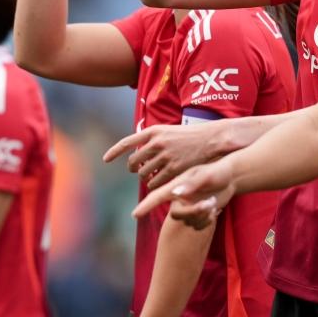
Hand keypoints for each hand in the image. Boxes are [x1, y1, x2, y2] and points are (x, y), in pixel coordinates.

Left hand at [103, 123, 226, 188]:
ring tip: (152, 176)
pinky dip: (155, 185)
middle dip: (134, 169)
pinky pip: (155, 182)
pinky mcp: (173, 169)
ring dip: (146, 178)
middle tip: (138, 171)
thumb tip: (139, 153)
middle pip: (134, 162)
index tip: (105, 160)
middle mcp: (156, 143)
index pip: (127, 142)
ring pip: (144, 174)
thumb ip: (154, 140)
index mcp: (154, 131)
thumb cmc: (191, 136)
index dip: (115, 152)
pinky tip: (159, 183)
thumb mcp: (169, 131)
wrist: (211, 139)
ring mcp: (164, 156)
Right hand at [132, 161, 235, 229]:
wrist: (233, 175)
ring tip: (215, 203)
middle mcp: (180, 194)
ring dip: (203, 217)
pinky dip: (207, 220)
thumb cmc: (219, 171)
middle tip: (211, 204)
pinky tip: (216, 209)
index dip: (145, 206)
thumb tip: (174, 193)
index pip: (157, 195)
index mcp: (178, 184)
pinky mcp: (198, 208)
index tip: (134, 215)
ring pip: (188, 220)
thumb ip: (191, 184)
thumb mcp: (207, 176)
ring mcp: (189, 202)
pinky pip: (197, 222)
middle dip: (193, 214)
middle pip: (176, 214)